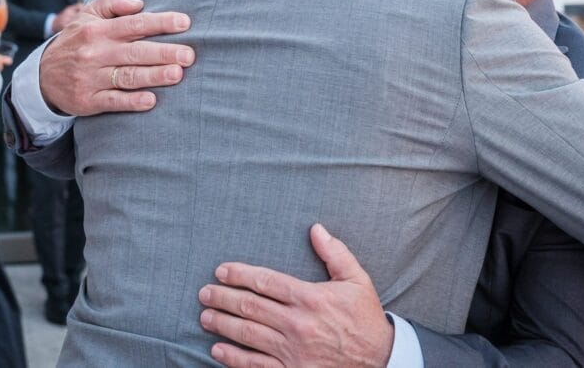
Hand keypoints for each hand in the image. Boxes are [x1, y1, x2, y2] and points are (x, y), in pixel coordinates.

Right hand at [38, 0, 194, 115]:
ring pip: (127, 76)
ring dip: (153, 76)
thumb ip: (112, 2)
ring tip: (177, 74)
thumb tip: (138, 3)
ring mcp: (91, 78)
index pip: (134, 24)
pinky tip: (151, 100)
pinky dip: (132, 101)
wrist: (42, 77)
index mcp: (98, 30)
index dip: (160, 22)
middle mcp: (95, 53)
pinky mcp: (88, 100)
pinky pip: (113, 101)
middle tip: (188, 55)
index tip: (185, 23)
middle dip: (164, 53)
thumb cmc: (76, 41)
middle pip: (135, 52)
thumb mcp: (87, 15)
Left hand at [198, 224, 392, 367]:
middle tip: (204, 293)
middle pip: (250, 307)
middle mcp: (297, 323)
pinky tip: (218, 350)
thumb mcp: (357, 279)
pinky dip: (233, 358)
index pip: (265, 281)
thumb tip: (316, 228)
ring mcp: (292, 351)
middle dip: (223, 298)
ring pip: (248, 334)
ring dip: (223, 324)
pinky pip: (256, 365)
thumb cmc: (365, 318)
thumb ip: (335, 253)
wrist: (379, 361)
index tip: (221, 270)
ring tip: (205, 316)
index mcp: (310, 298)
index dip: (239, 275)